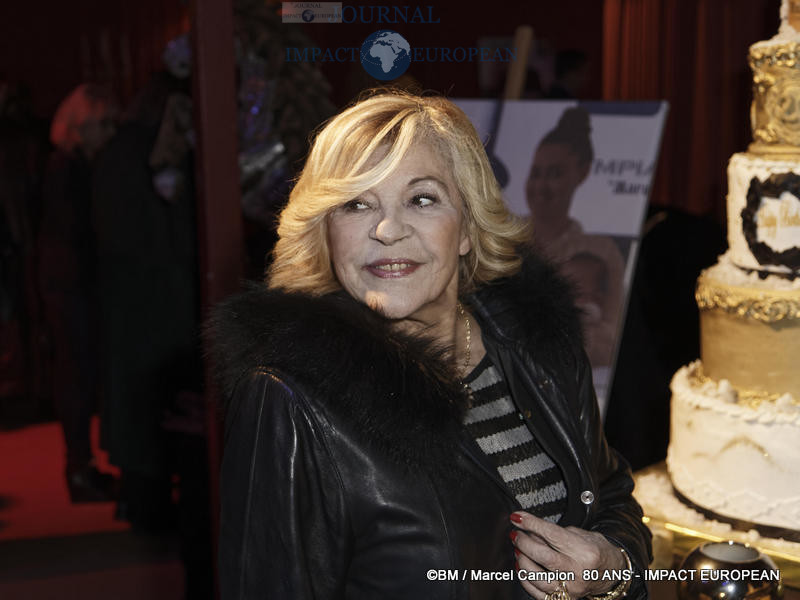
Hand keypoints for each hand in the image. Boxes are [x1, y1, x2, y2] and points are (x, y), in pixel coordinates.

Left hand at [510, 511, 626, 598]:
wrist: (611, 573)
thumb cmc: (596, 550)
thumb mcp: (581, 534)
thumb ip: (556, 533)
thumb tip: (530, 528)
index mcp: (585, 551)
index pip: (552, 534)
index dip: (532, 524)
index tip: (517, 517)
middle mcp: (578, 571)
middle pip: (543, 556)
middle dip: (523, 542)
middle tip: (515, 534)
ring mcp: (571, 588)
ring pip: (537, 577)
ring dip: (522, 560)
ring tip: (517, 549)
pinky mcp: (565, 598)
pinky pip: (538, 592)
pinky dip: (525, 579)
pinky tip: (521, 567)